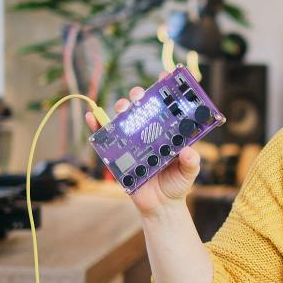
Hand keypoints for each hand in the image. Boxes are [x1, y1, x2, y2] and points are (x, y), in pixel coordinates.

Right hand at [84, 74, 201, 215]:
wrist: (160, 207)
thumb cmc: (177, 185)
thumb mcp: (189, 173)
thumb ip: (191, 162)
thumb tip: (188, 151)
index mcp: (169, 132)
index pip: (168, 107)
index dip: (166, 90)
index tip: (166, 76)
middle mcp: (150, 132)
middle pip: (143, 108)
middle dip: (140, 97)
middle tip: (140, 97)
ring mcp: (134, 141)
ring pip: (124, 118)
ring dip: (122, 109)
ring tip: (124, 108)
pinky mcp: (119, 154)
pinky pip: (105, 138)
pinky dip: (97, 125)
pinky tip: (92, 117)